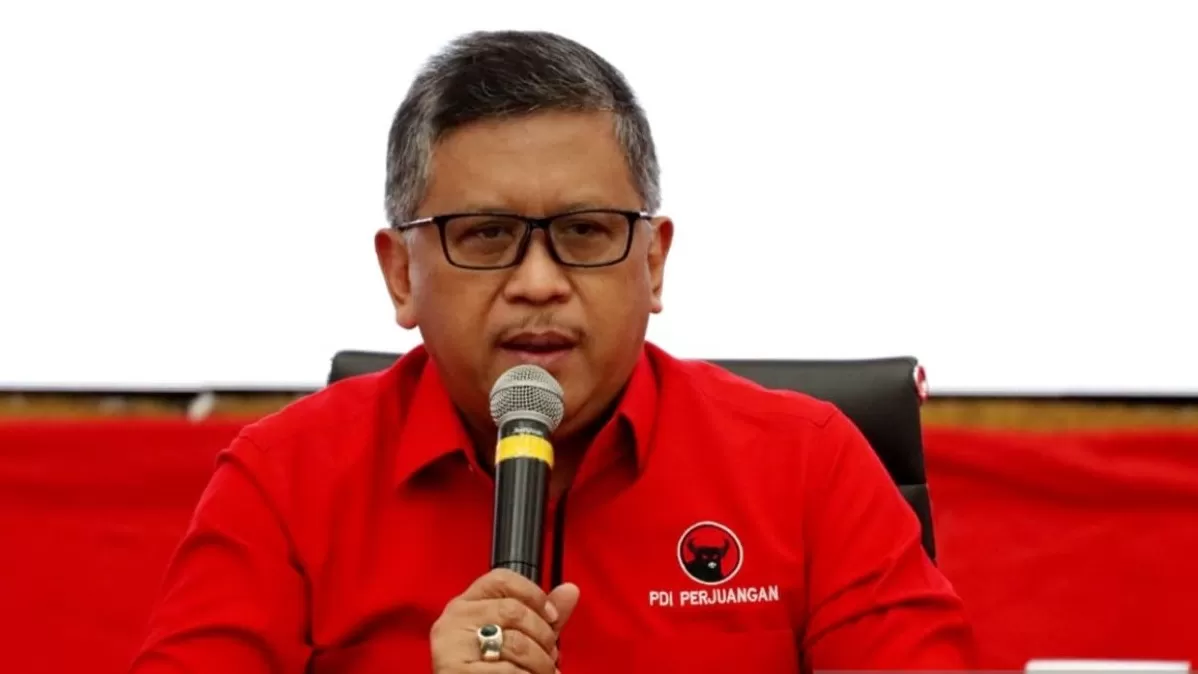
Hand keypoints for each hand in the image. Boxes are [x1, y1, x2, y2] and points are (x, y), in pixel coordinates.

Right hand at [430, 569, 580, 673]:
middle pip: (514, 610)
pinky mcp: (457, 672)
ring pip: (516, 643)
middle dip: (543, 636)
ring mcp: (453, 647)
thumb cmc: (489, 668)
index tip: (551, 616)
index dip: (534, 594)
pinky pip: (509, 671)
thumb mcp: (515, 637)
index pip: (501, 579)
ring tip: (543, 672)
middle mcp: (455, 620)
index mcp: (466, 605)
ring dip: (541, 662)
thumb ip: (541, 616)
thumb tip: (571, 590)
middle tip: (550, 655)